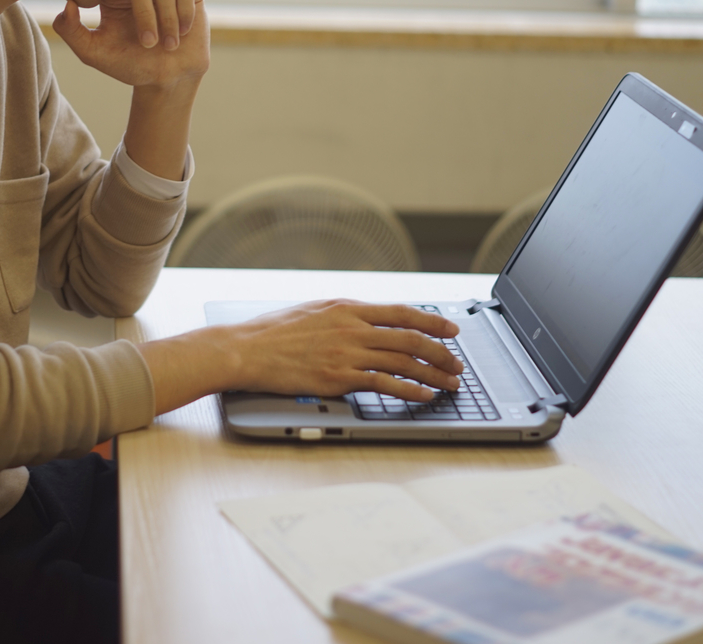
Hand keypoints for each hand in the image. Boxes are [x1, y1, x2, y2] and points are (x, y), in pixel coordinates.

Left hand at [52, 0, 209, 88]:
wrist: (167, 78)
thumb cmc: (130, 65)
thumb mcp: (94, 53)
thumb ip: (72, 32)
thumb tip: (67, 4)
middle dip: (144, 12)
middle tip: (147, 43)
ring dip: (167, 16)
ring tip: (168, 45)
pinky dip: (184, 7)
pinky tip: (183, 30)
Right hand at [225, 299, 463, 400]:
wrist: (246, 350)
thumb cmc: (272, 333)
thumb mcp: (313, 310)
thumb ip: (343, 315)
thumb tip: (366, 320)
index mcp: (347, 307)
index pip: (400, 312)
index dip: (431, 320)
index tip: (450, 328)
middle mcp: (352, 327)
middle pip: (410, 337)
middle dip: (440, 351)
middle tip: (457, 363)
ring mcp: (347, 353)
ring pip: (403, 361)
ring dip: (432, 373)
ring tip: (449, 383)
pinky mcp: (339, 378)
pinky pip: (384, 384)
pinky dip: (410, 389)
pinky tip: (424, 395)